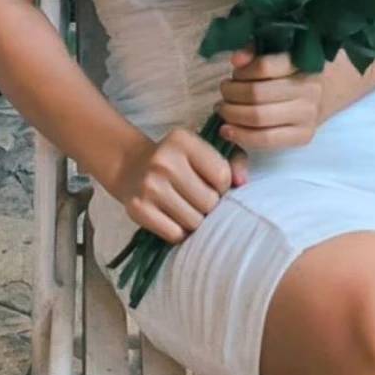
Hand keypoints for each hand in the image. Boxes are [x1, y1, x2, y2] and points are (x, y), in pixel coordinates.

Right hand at [113, 128, 246, 244]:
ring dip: (194, 220)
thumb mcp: (204, 149)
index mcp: (182, 140)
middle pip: (209, 202)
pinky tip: (172, 217)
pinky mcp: (137, 209)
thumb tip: (242, 182)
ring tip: (185, 207)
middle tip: (197, 198)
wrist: (132, 166)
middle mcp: (163, 161)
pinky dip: (178, 232)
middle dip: (209, 205)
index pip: (222, 175)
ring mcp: (148, 186)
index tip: (211, 183)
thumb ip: (233, 160)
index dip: (222, 185)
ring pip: (194, 222)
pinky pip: (174, 234)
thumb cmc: (179, 161)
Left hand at [215, 50, 325, 153]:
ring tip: (223, 109)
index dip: (243, 71)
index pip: (265, 66)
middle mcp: (309, 89)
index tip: (234, 72)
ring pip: (259, 117)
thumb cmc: (288, 73)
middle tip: (223, 93)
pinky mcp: (303, 136)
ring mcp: (307, 114)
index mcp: (302, 62)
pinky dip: (241, 136)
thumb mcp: (273, 54)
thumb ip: (253, 52)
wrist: (318, 95)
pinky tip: (227, 130)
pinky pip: (266, 139)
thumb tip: (236, 59)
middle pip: (257, 94)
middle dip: (231, 94)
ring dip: (232, 114)